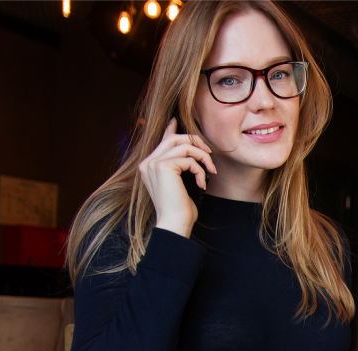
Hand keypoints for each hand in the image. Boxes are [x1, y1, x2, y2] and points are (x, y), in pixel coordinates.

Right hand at [139, 118, 217, 237]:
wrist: (174, 224)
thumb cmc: (179, 208)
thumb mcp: (180, 183)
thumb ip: (179, 165)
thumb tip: (189, 150)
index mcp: (148, 166)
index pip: (161, 141)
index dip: (171, 129)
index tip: (176, 120)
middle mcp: (147, 163)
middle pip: (175, 138)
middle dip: (196, 142)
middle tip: (209, 154)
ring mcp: (154, 164)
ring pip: (184, 146)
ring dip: (202, 157)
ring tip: (210, 171)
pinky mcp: (164, 167)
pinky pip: (189, 159)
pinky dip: (200, 169)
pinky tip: (202, 183)